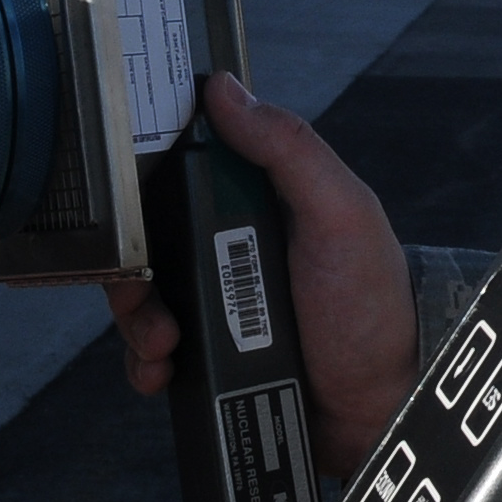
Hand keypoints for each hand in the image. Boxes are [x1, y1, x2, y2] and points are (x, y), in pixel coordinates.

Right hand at [102, 72, 419, 464]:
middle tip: (142, 289)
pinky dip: (144, 361)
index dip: (145, 171)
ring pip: (142, 293)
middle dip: (132, 262)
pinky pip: (150, 351)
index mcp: (261, 199)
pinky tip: (162, 370)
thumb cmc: (374, 307)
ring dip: (136, 317)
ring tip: (164, 342)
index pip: (186, 164)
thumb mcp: (341, 215)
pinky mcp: (207, 354)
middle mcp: (233, 245)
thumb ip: (289, 149)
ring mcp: (218, 302)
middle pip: (149, 234)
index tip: (120, 188)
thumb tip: (225, 89)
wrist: (381, 411)